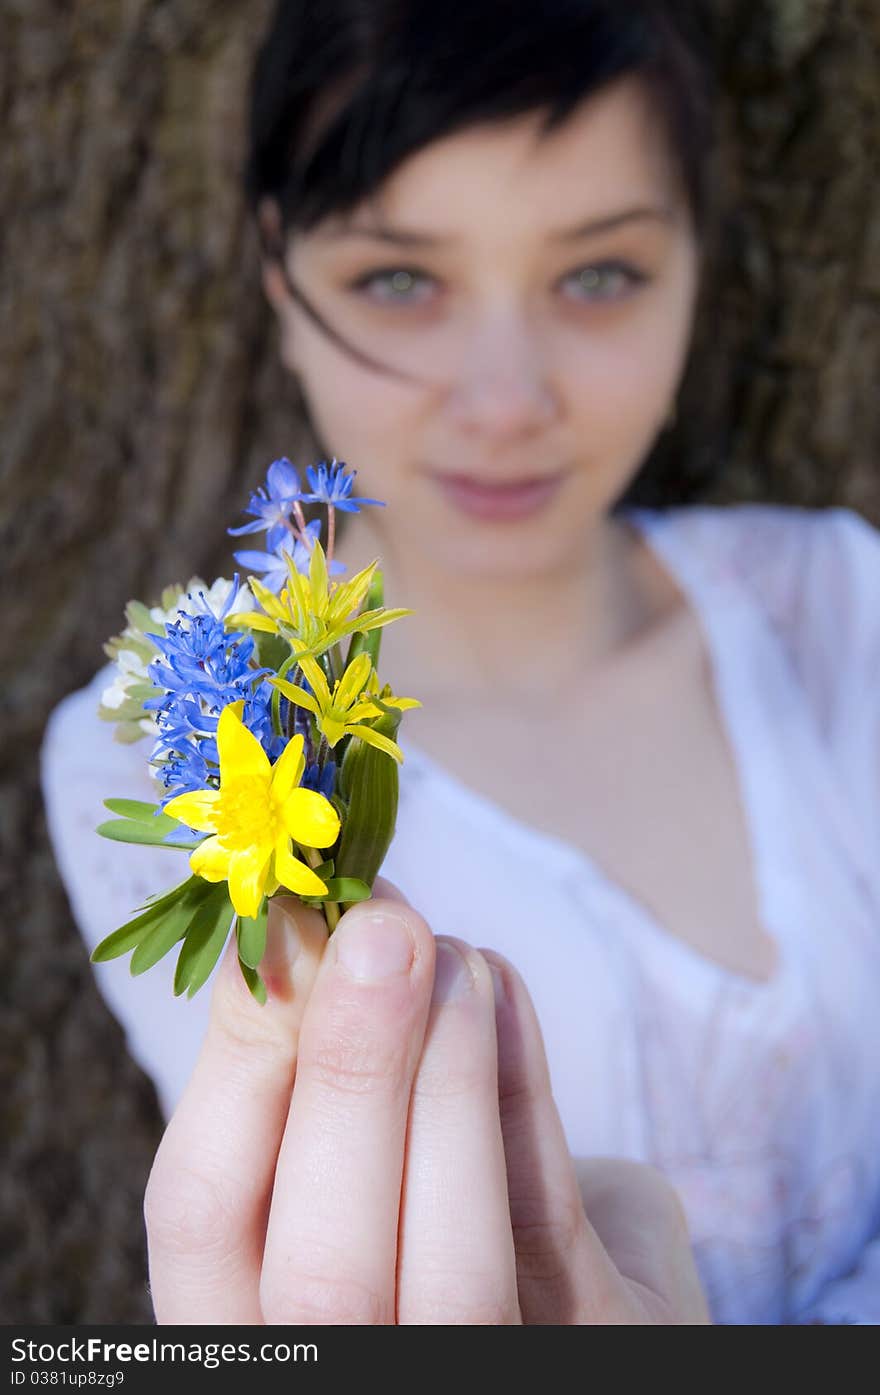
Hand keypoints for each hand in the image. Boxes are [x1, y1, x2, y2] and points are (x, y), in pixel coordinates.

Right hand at [144, 884, 710, 1323]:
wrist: (577, 1310)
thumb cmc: (432, 1211)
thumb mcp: (346, 1154)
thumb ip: (310, 1082)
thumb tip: (301, 920)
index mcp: (257, 1322)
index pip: (198, 1218)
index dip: (233, 1060)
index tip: (280, 924)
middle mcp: (349, 1369)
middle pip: (321, 1272)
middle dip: (350, 1075)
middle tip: (380, 928)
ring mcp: (467, 1377)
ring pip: (452, 1271)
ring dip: (451, 1080)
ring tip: (453, 950)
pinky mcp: (581, 1359)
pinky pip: (550, 1235)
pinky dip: (521, 1093)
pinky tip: (500, 987)